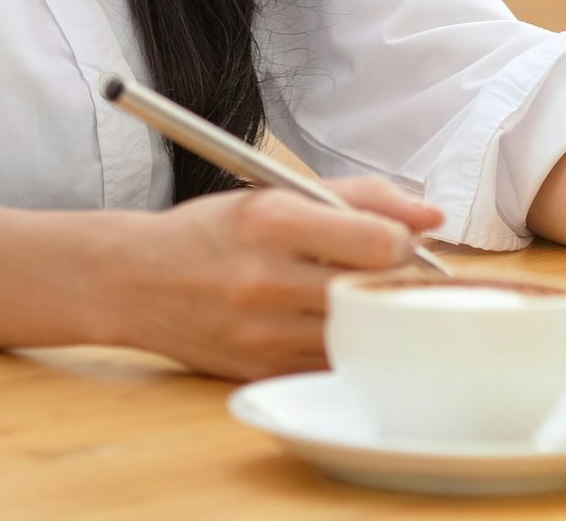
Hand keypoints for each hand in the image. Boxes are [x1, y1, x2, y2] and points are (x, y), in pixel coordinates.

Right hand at [104, 176, 444, 379]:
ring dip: (370, 315)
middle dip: (394, 280)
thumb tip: (431, 216)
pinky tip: (324, 324)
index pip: (377, 242)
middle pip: (374, 290)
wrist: (133, 282)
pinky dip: (341, 345)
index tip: (393, 240)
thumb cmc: (210, 232)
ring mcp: (262, 334)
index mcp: (272, 220)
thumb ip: (359, 196)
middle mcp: (266, 279)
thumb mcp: (275, 193)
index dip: (401, 241)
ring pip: (358, 333)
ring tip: (357, 296)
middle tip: (387, 270)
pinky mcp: (260, 371)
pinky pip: (329, 363)